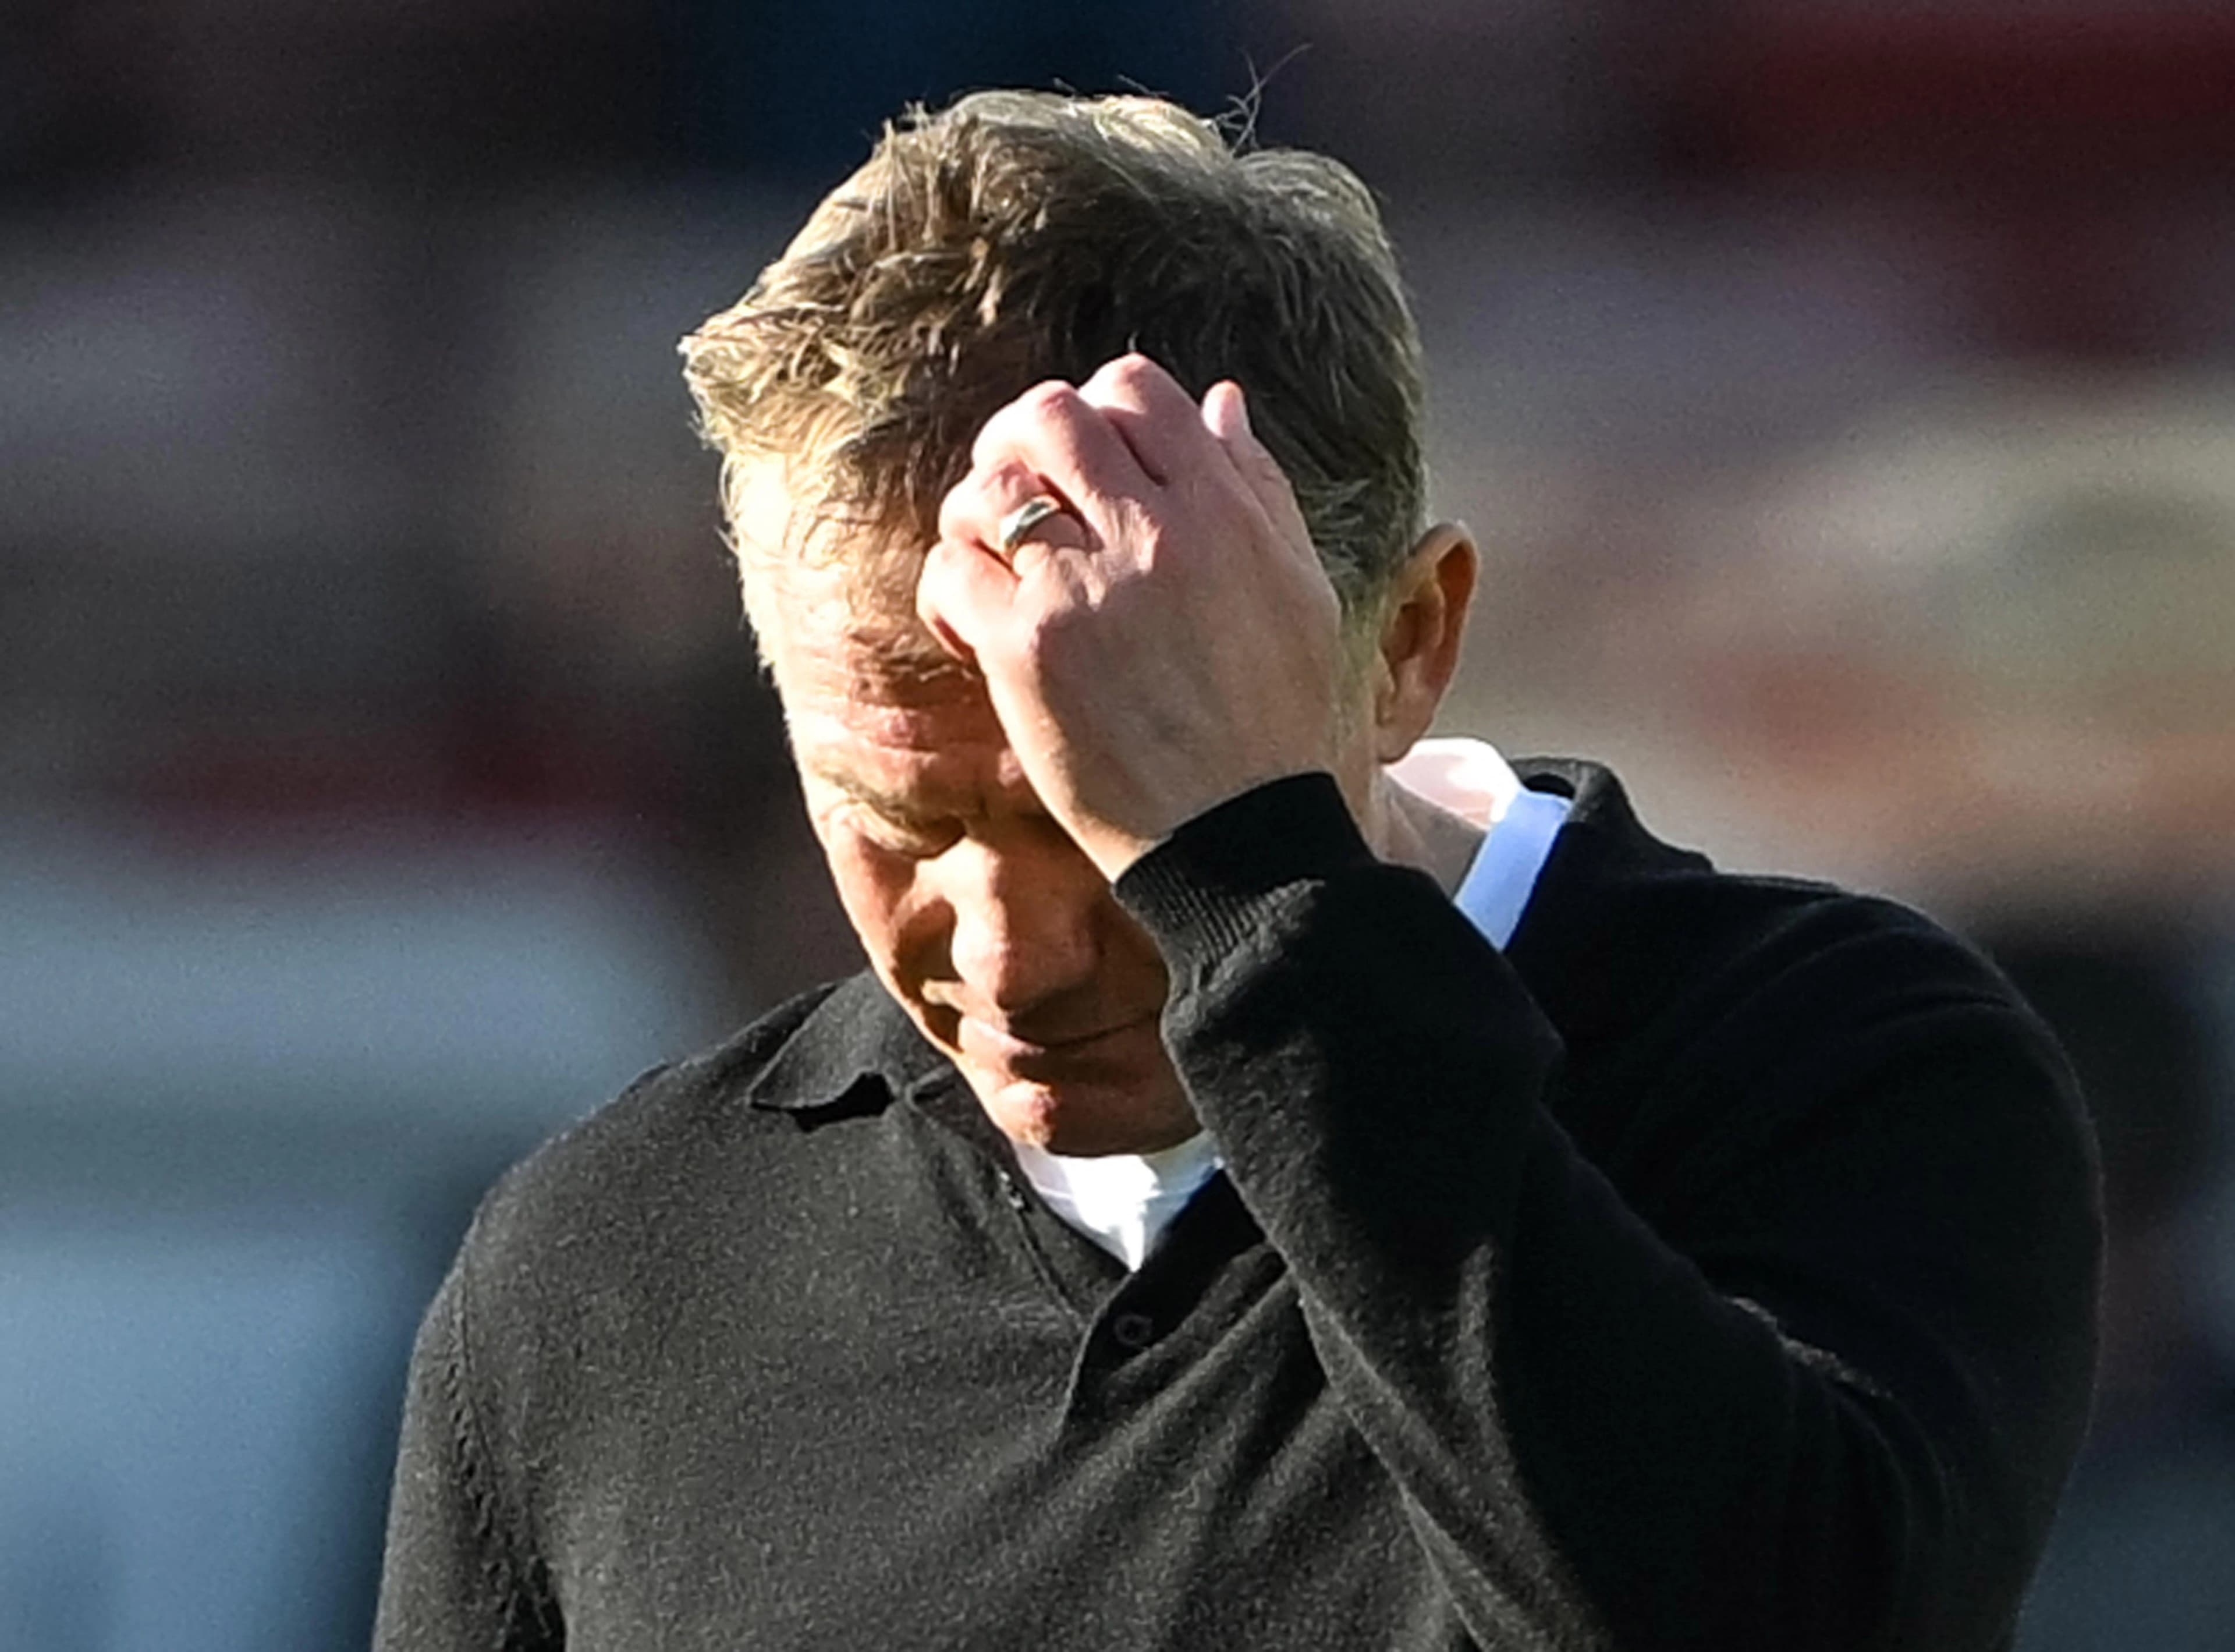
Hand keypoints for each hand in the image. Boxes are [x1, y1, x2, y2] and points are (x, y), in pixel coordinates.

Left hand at [918, 354, 1346, 878]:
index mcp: (1222, 510)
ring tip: (992, 560)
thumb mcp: (1300, 589)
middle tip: (1017, 494)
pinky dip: (950, 586)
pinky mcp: (1028, 650)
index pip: (1135, 389)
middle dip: (1019, 442)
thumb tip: (1220, 399)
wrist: (1245, 838)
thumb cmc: (1276, 722)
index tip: (1088, 462)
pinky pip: (952, 570)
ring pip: (990, 485)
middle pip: (1049, 417)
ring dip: (976, 511)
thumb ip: (1257, 487)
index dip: (1097, 409)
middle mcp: (1153, 533)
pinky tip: (974, 624)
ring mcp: (1085, 589)